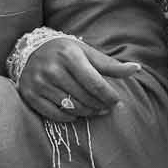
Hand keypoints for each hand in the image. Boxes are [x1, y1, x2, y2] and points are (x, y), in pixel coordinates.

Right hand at [14, 34, 144, 121]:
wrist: (30, 50)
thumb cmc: (65, 52)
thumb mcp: (87, 53)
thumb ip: (111, 64)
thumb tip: (136, 69)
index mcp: (70, 55)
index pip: (96, 84)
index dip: (109, 96)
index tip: (116, 102)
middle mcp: (53, 69)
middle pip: (85, 97)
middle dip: (100, 105)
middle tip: (107, 107)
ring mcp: (40, 83)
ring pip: (72, 107)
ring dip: (88, 112)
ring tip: (94, 109)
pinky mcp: (30, 94)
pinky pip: (56, 114)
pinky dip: (70, 116)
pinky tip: (77, 112)